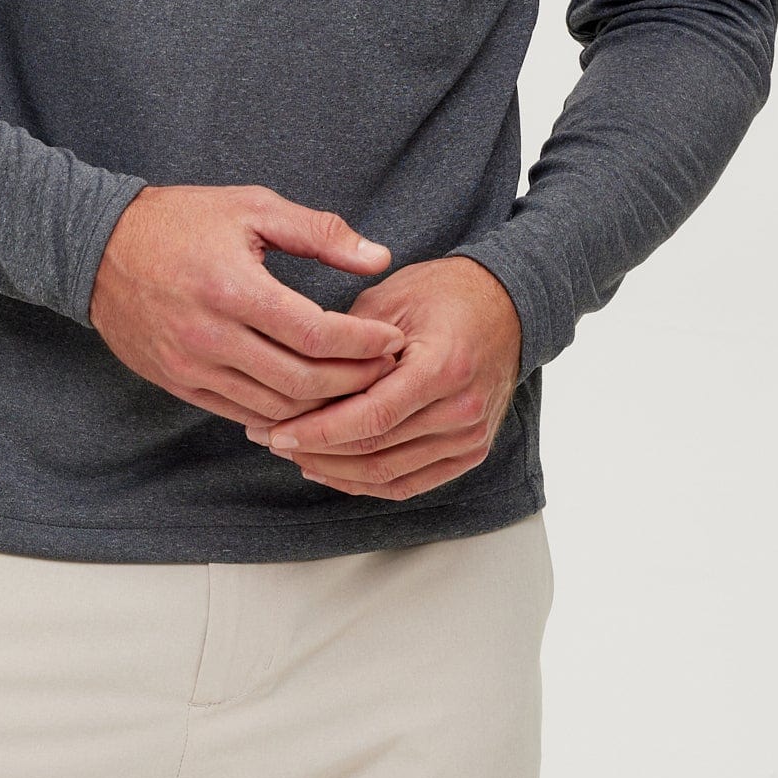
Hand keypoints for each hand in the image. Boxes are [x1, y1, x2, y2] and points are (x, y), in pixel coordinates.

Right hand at [90, 185, 406, 428]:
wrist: (97, 248)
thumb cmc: (180, 220)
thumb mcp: (251, 207)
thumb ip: (319, 232)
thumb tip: (379, 258)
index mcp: (233, 287)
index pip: (315, 333)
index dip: (364, 343)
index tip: (394, 339)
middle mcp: (210, 335)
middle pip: (302, 382)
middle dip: (355, 380)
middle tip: (387, 369)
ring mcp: (191, 366)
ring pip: (276, 408)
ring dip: (324, 405)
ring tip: (357, 386)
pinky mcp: (178, 383)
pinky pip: (242, 414)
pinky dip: (283, 414)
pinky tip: (309, 400)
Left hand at [244, 257, 521, 498]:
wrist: (504, 306)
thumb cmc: (443, 294)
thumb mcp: (390, 300)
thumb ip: (348, 343)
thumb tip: (298, 380)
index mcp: (444, 367)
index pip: (371, 416)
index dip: (319, 431)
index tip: (277, 432)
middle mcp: (462, 409)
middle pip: (376, 450)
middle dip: (316, 452)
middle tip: (272, 441)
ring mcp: (471, 436)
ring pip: (389, 474)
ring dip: (336, 471)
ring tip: (295, 456)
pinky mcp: (470, 451)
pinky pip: (411, 483)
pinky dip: (368, 482)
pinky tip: (332, 470)